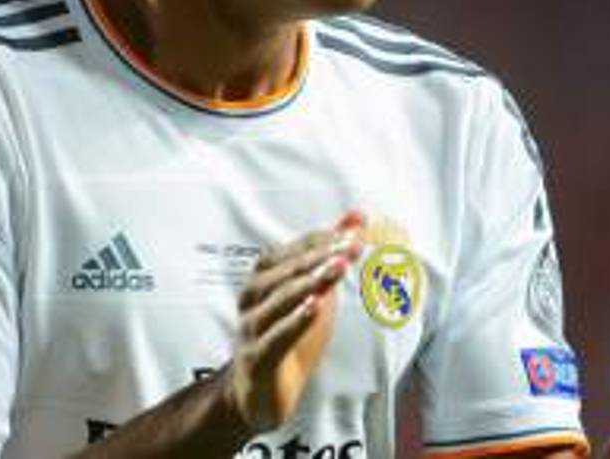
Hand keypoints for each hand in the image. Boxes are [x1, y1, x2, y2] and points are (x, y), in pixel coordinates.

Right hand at [224, 213, 363, 432]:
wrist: (257, 391)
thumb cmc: (285, 334)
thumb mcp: (313, 291)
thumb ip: (331, 255)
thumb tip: (357, 218)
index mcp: (265, 276)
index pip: (294, 250)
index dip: (323, 239)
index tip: (354, 232)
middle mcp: (253, 296)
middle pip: (287, 270)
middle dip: (321, 256)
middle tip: (351, 246)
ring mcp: (252, 327)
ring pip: (279, 298)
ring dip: (310, 281)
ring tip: (337, 269)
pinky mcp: (257, 358)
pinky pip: (275, 337)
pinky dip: (294, 321)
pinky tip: (315, 308)